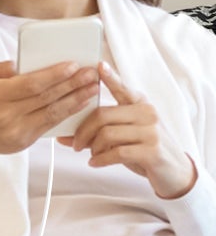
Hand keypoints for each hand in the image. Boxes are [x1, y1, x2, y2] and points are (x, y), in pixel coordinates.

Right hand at [0, 60, 104, 155]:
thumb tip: (21, 64)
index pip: (31, 84)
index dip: (55, 75)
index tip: (73, 65)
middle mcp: (5, 115)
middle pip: (46, 97)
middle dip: (72, 84)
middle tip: (91, 73)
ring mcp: (16, 131)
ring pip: (52, 112)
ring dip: (76, 99)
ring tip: (93, 87)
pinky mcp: (24, 141)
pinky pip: (50, 125)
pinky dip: (67, 113)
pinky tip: (80, 103)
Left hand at [62, 61, 195, 198]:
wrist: (173, 170)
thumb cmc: (142, 149)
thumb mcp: (122, 137)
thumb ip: (96, 133)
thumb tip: (63, 137)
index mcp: (140, 104)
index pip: (122, 88)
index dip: (111, 78)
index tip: (99, 66)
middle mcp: (147, 113)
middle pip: (103, 115)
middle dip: (83, 132)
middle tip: (76, 145)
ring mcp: (151, 131)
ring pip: (107, 134)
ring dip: (92, 148)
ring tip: (92, 155)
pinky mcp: (152, 150)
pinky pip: (117, 152)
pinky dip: (100, 159)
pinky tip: (94, 163)